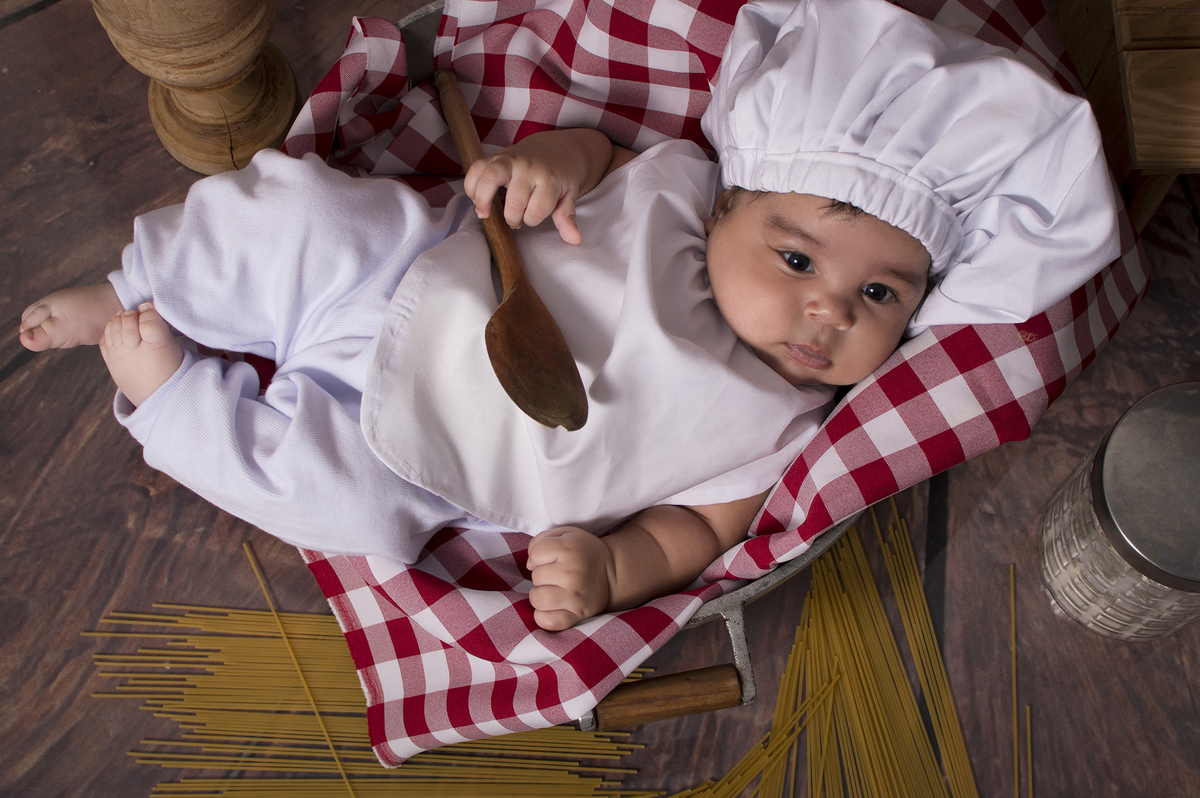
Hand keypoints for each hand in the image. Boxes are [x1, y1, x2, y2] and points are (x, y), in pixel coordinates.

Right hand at [463, 129, 611, 244]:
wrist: (554, 150)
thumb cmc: (559, 179)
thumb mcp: (567, 197)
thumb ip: (567, 218)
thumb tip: (575, 240)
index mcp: (549, 179)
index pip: (537, 210)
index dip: (532, 220)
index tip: (533, 217)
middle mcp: (529, 168)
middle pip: (515, 201)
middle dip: (512, 218)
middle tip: (514, 219)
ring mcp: (511, 159)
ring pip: (490, 179)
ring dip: (483, 201)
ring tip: (485, 213)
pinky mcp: (495, 156)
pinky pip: (476, 168)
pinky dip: (470, 185)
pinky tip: (474, 197)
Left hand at [526, 526, 613, 630]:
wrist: (612, 573)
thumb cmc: (582, 552)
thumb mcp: (565, 534)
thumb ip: (541, 541)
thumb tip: (529, 565)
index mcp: (569, 549)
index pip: (535, 553)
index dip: (538, 556)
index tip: (550, 558)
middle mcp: (572, 573)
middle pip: (535, 576)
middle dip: (542, 575)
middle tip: (556, 575)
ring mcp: (575, 596)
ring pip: (537, 599)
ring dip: (541, 595)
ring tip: (553, 590)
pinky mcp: (577, 615)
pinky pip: (548, 621)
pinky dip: (544, 616)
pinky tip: (552, 607)